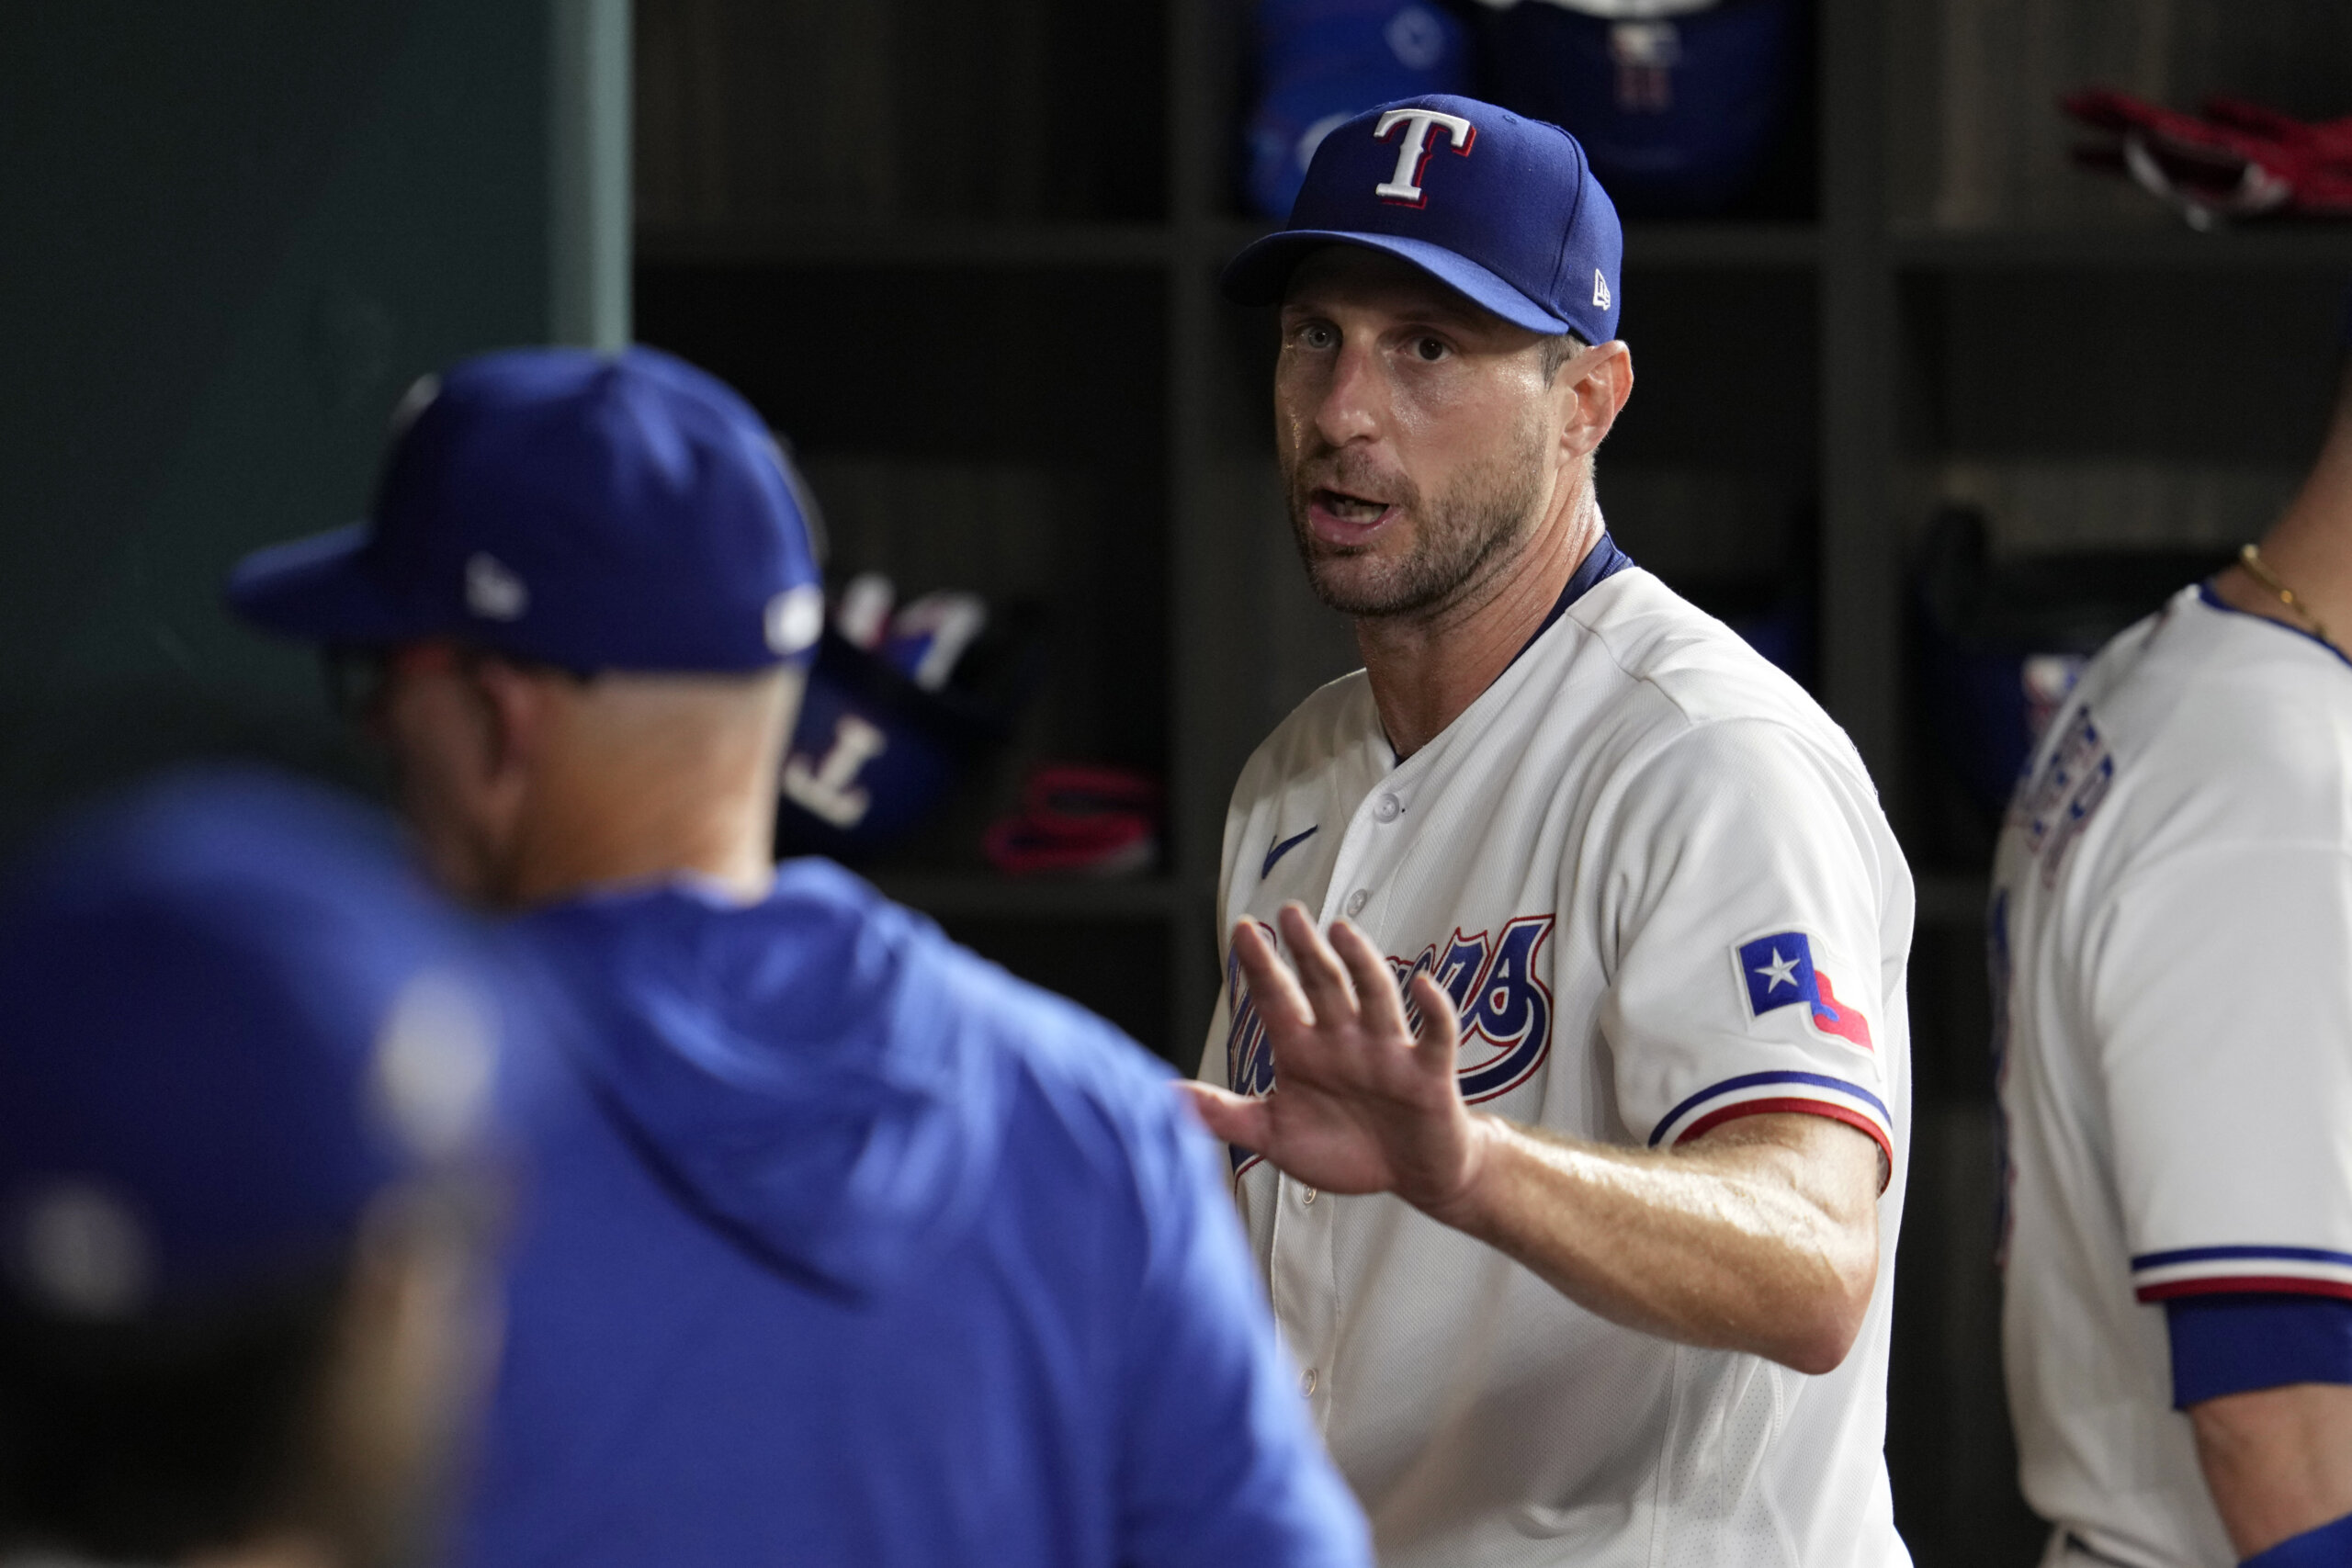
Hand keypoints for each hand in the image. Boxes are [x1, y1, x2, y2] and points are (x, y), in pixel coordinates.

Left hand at [1182, 902, 1488, 1218]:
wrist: (1413, 1176)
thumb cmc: (1346, 1151)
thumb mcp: (1275, 1135)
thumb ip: (1223, 1115)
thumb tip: (1161, 1097)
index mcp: (1304, 1050)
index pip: (1277, 998)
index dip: (1260, 965)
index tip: (1242, 928)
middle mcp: (1344, 1041)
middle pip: (1324, 984)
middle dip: (1307, 949)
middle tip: (1290, 912)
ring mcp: (1387, 1053)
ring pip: (1374, 997)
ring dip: (1361, 964)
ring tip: (1342, 931)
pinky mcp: (1427, 1074)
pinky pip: (1435, 1036)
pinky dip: (1433, 1010)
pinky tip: (1422, 985)